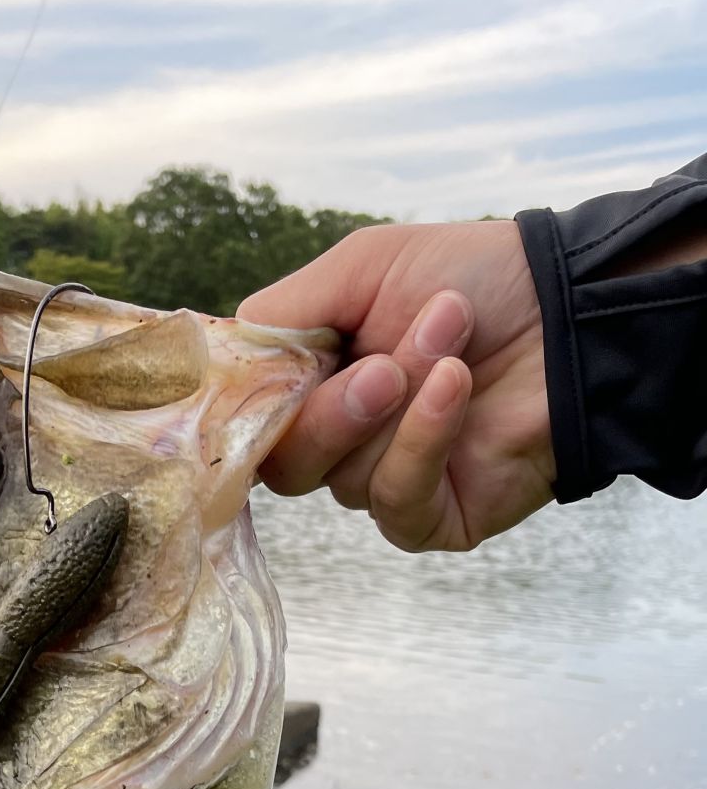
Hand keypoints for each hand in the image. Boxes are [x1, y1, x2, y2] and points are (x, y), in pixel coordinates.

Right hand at [238, 220, 553, 551]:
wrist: (570, 310)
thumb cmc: (472, 280)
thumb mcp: (360, 269)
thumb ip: (282, 314)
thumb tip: (218, 359)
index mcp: (311, 384)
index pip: (245, 423)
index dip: (243, 411)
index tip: (257, 382)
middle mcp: (339, 441)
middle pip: (284, 464)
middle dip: (330, 412)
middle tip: (382, 363)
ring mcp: (382, 483)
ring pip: (344, 479)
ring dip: (401, 402)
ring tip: (452, 337)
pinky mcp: (430, 519)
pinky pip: (396, 500)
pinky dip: (424, 440)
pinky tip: (456, 389)